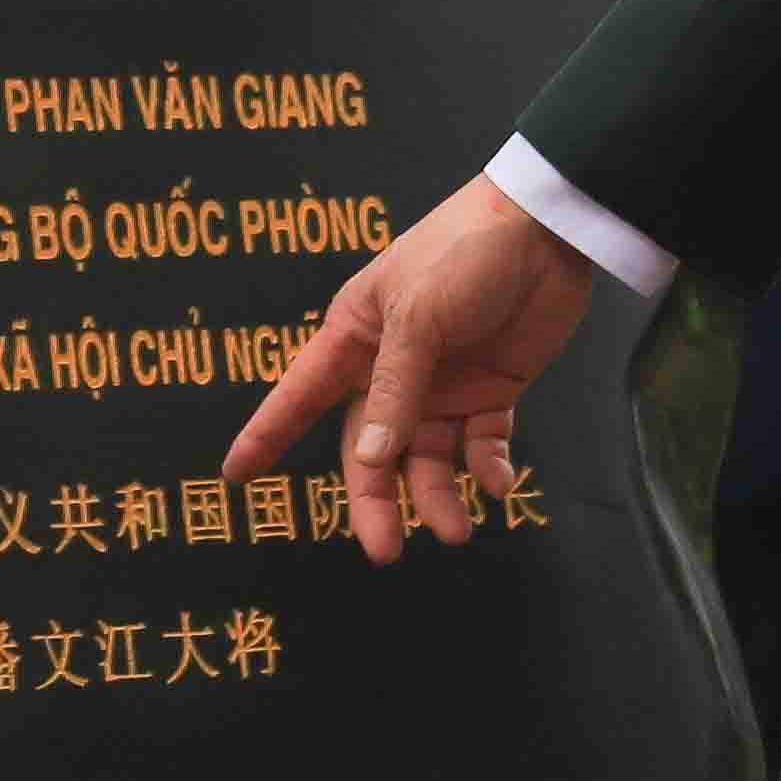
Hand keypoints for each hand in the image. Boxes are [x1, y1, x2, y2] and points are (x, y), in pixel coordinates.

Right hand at [225, 174, 599, 561]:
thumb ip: (395, 390)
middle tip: (386, 551)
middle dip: (376, 501)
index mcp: (357, 337)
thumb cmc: (464, 252)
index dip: (266, 434)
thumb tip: (371, 460)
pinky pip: (481, 445)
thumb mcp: (418, 316)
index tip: (234, 476)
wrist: (546, 230)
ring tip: (457, 531)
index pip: (300, 394)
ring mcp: (444, 383)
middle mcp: (394, 368)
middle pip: (371, 450)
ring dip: (438, 496)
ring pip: (428, 458)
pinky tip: (496, 485)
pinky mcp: (492, 390)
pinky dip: (487, 469)